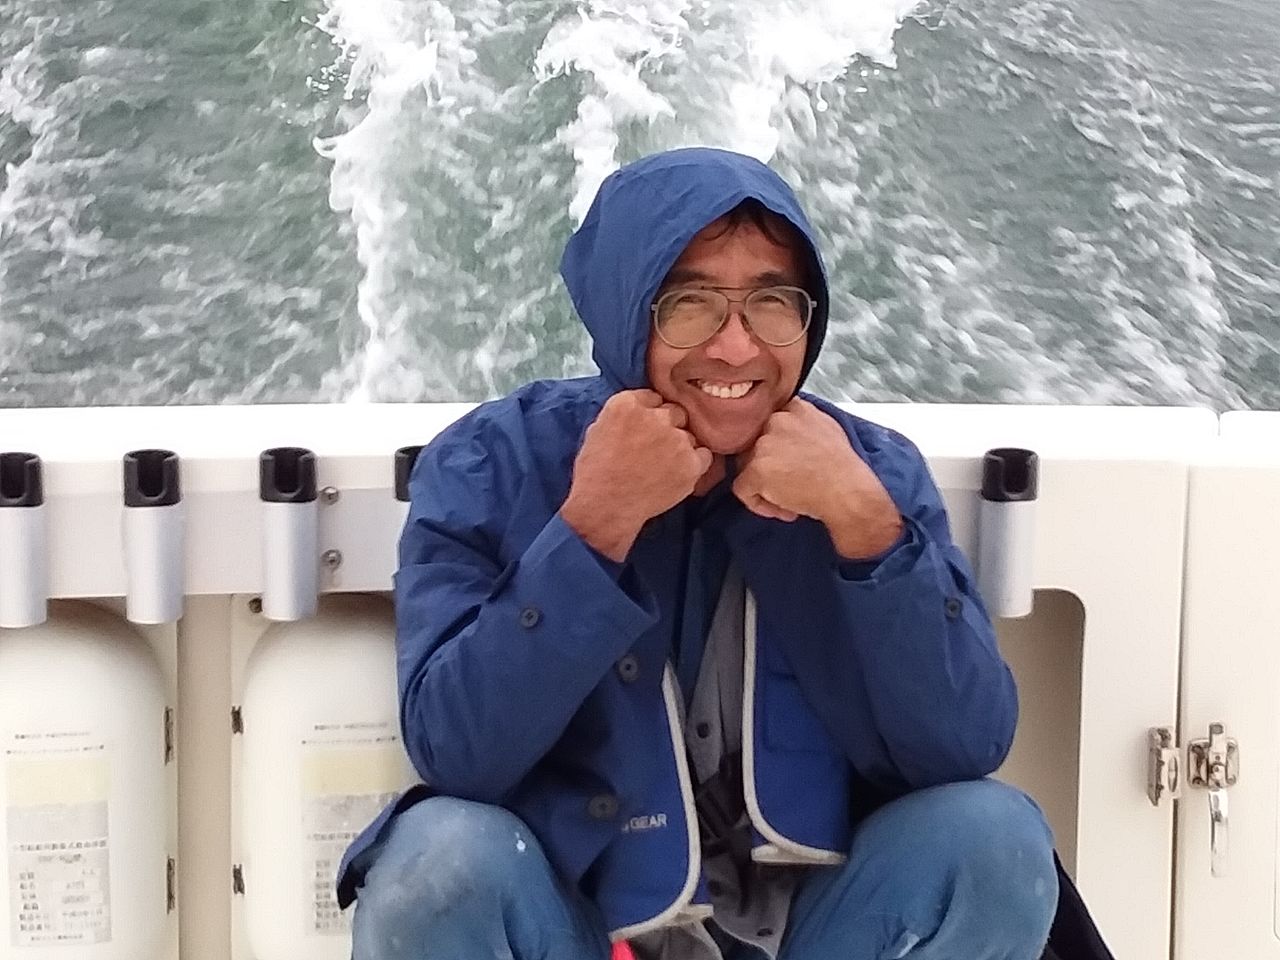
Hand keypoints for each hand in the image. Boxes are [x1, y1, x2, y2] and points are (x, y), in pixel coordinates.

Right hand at [561, 390, 713, 560]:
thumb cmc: (595, 475)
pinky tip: (677, 475)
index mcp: (627, 404)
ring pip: (689, 435)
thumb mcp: (598, 431)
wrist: (605, 508)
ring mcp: (676, 440)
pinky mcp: (691, 463)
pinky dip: (695, 464)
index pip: (653, 398)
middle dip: (668, 428)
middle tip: (656, 449)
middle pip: (675, 413)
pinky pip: (704, 455)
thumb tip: (643, 412)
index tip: (645, 430)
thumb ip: (624, 415)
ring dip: (680, 447)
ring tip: (662, 468)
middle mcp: (655, 417)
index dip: (650, 416)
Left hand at [733, 399, 903, 558]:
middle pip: (754, 445)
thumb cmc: (843, 468)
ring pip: (746, 468)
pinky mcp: (756, 470)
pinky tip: (784, 509)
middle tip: (791, 484)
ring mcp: (763, 445)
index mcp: (794, 408)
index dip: (776, 448)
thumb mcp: (827, 428)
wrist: (849, 492)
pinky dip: (758, 504)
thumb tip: (791, 433)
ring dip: (765, 487)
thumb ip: (803, 424)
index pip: (769, 424)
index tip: (788, 462)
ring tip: (791, 498)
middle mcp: (776, 420)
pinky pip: (742, 490)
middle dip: (769, 468)